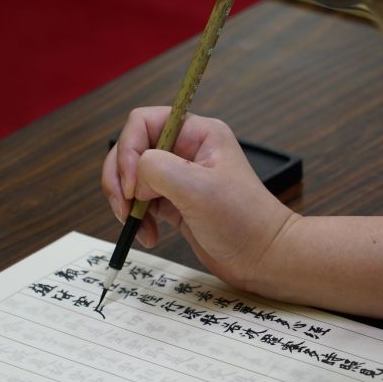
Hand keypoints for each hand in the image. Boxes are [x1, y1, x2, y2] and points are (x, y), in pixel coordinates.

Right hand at [101, 106, 295, 289]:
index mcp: (197, 133)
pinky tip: (149, 236)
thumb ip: (157, 169)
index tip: (133, 186)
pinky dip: (136, 219)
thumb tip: (135, 177)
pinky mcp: (173, 202)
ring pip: (131, 177)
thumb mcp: (197, 189)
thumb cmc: (243, 222)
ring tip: (135, 225)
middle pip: (131, 149)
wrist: (262, 258)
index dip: (129, 150)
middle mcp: (185, 150)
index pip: (143, 122)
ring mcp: (178, 177)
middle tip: (125, 207)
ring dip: (125, 201)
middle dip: (120, 178)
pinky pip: (140, 202)